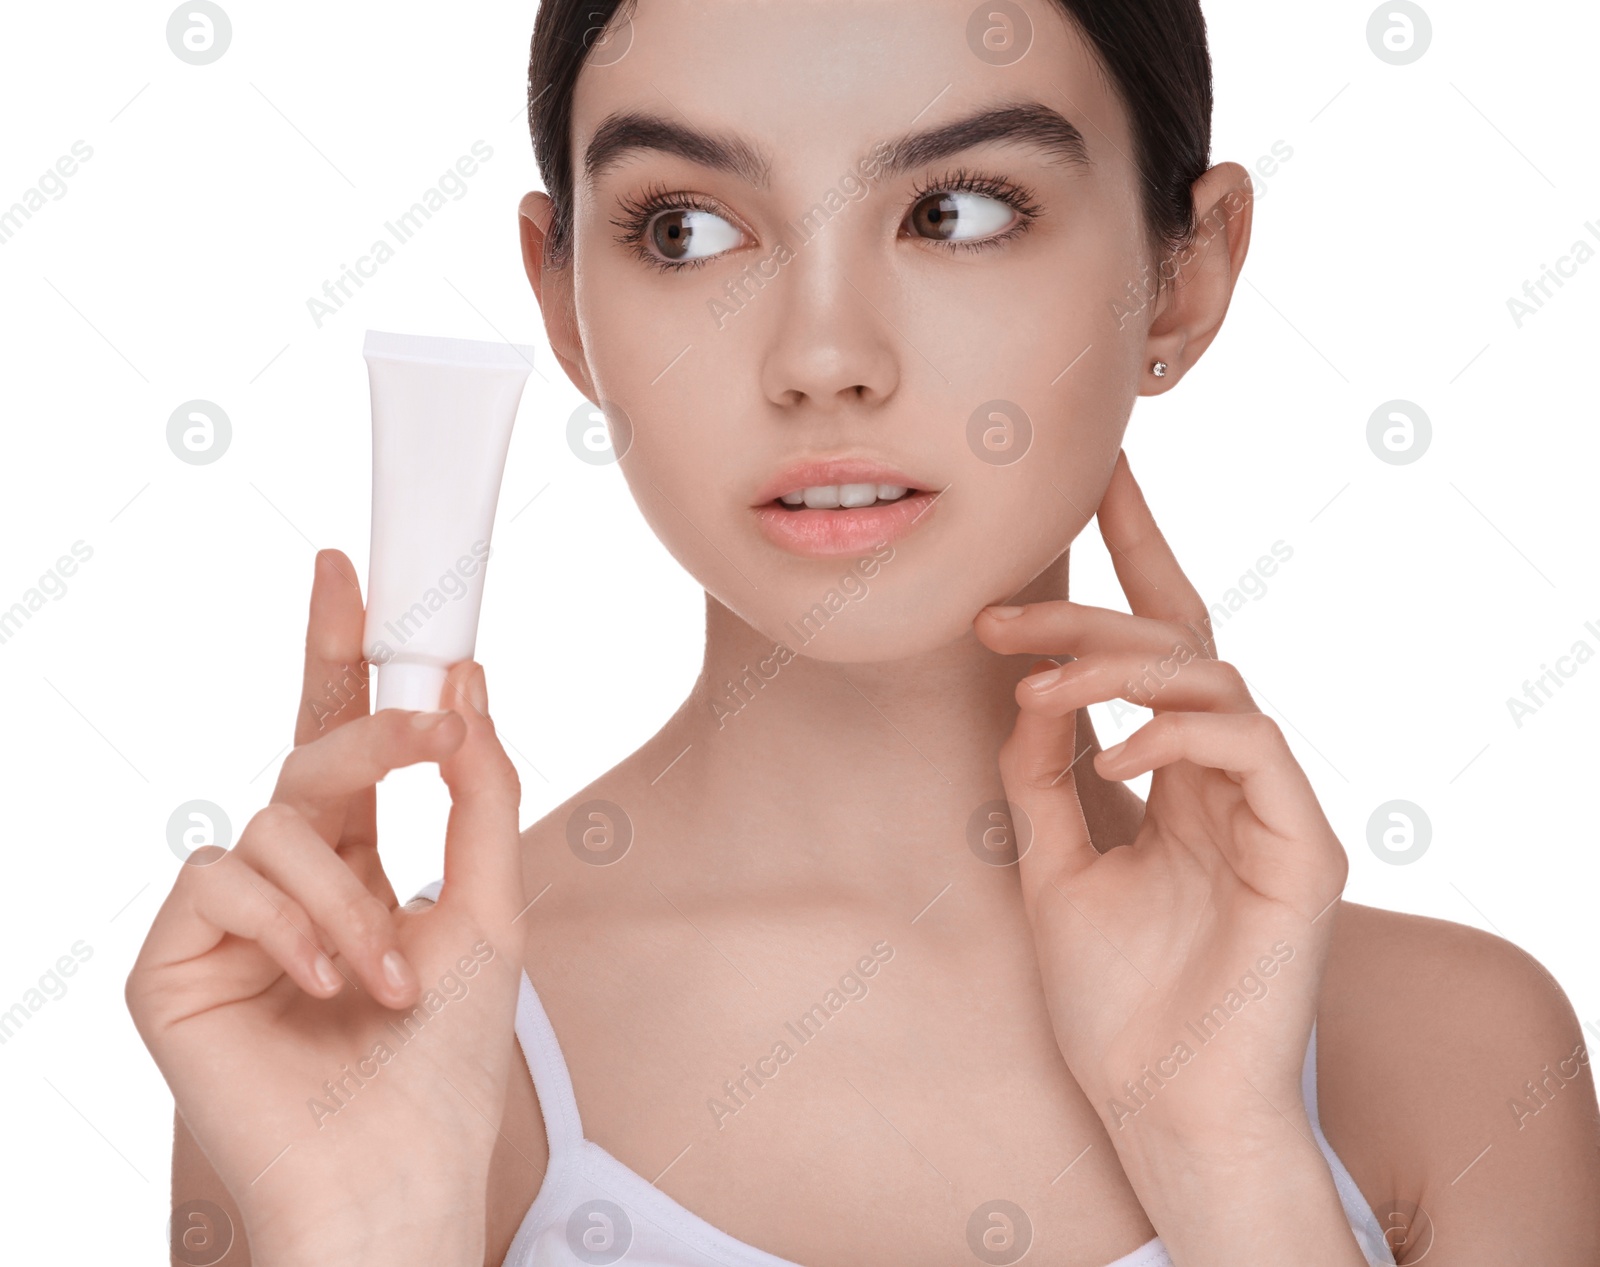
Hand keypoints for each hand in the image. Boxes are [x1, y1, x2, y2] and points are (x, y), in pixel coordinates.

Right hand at [125, 549, 525, 1265]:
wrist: (397, 1171)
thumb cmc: (445, 1058)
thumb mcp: (487, 906)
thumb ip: (478, 793)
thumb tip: (464, 682)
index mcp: (356, 860)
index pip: (340, 738)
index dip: (339, 654)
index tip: (345, 572)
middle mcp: (287, 877)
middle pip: (311, 756)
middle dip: (373, 734)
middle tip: (432, 732)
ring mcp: (226, 919)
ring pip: (277, 824)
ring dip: (351, 896)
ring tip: (388, 976)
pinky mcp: (172, 963)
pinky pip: (222, 880)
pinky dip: (288, 923)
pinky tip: (322, 983)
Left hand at [973, 451, 1348, 1154]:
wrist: (1155, 1102)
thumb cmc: (1110, 998)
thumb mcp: (1051, 864)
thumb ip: (1043, 773)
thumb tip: (1025, 692)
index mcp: (1176, 772)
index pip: (1165, 640)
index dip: (1138, 550)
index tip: (1098, 477)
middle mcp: (1229, 774)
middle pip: (1178, 646)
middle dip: (1088, 615)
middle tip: (1000, 616)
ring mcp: (1272, 806)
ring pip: (1214, 678)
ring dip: (1117, 669)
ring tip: (1038, 691)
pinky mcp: (1306, 847)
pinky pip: (1252, 745)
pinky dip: (1180, 731)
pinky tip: (1116, 751)